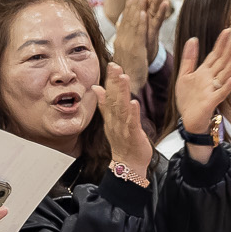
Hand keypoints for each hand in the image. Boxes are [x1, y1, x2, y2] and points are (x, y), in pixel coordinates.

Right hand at [96, 62, 153, 180]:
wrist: (127, 166)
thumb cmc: (123, 143)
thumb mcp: (111, 121)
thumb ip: (104, 104)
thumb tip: (97, 88)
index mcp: (111, 116)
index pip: (109, 95)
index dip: (110, 80)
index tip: (112, 65)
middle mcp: (115, 121)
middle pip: (114, 99)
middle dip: (114, 82)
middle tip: (115, 66)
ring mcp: (123, 128)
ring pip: (121, 108)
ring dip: (122, 93)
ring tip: (123, 78)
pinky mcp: (133, 136)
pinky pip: (131, 123)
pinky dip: (132, 113)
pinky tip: (133, 103)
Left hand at [171, 29, 230, 142]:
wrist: (188, 120)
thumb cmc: (188, 99)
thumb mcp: (184, 76)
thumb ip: (189, 58)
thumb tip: (193, 38)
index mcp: (204, 72)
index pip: (215, 55)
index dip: (221, 43)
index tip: (227, 30)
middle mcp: (211, 79)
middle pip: (222, 62)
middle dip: (230, 50)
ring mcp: (213, 90)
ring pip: (225, 74)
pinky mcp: (212, 101)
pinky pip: (221, 93)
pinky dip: (228, 86)